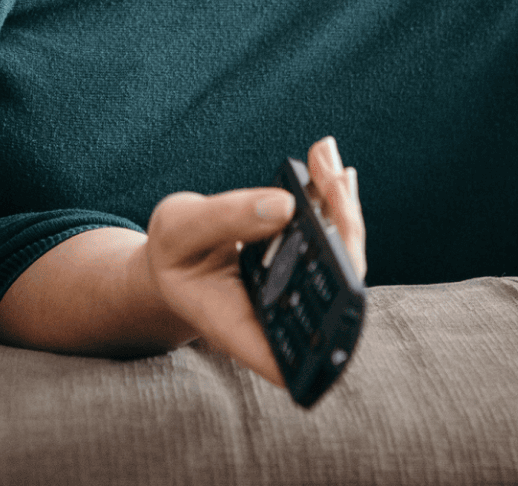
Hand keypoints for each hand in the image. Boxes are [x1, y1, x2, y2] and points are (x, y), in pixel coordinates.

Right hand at [142, 136, 365, 387]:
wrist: (177, 253)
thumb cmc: (173, 253)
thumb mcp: (179, 230)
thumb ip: (224, 220)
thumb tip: (286, 206)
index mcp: (241, 330)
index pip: (294, 359)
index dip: (328, 336)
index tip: (344, 287)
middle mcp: (281, 320)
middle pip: (334, 292)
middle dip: (342, 231)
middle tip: (330, 179)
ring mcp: (300, 294)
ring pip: (343, 260)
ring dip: (340, 205)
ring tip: (324, 157)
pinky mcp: (308, 265)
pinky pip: (332, 238)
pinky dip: (330, 199)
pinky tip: (326, 164)